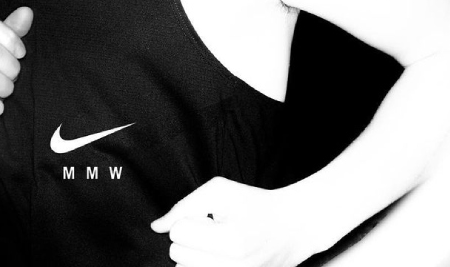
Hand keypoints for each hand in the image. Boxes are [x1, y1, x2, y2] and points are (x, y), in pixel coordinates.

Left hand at [151, 177, 325, 266]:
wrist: (291, 228)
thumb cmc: (253, 204)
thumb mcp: (221, 190)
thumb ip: (185, 206)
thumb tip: (157, 227)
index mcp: (233, 242)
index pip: (178, 232)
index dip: (189, 218)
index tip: (208, 216)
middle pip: (177, 255)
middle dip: (188, 237)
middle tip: (212, 229)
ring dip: (193, 254)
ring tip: (215, 243)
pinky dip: (200, 264)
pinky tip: (215, 255)